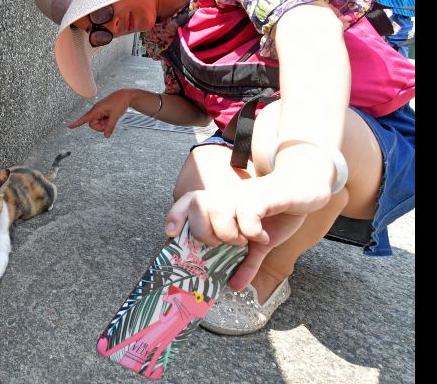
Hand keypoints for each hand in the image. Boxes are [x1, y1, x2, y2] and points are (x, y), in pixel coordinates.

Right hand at [67, 89, 132, 137]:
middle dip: (100, 127)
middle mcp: (95, 111)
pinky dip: (106, 122)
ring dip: (104, 124)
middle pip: (92, 125)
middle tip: (110, 121)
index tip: (69, 127)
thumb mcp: (115, 116)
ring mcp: (99, 112)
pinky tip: (111, 116)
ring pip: (98, 124)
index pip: (84, 118)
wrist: (125, 96)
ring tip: (112, 117)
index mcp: (96, 110)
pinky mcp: (102, 113)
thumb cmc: (119, 103)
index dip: (77, 123)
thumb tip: (106, 136)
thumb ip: (110, 127)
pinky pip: (102, 122)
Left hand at [164, 171, 331, 290]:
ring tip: (246, 240)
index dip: (175, 216)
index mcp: (220, 203)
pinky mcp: (262, 196)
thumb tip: (234, 286)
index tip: (170, 233)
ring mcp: (242, 194)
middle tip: (229, 244)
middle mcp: (226, 195)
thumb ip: (245, 262)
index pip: (187, 202)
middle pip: (198, 211)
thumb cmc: (276, 213)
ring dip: (230, 235)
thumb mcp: (258, 242)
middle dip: (208, 235)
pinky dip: (252, 231)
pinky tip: (263, 235)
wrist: (304, 188)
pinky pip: (245, 214)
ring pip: (218, 214)